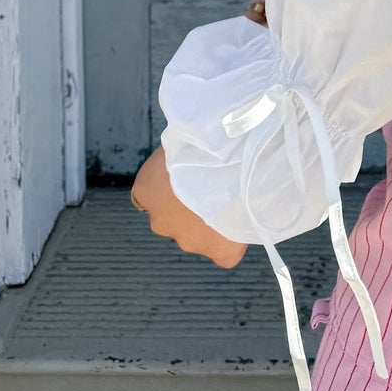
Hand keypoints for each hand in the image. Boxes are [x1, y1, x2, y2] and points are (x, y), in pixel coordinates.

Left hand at [131, 147, 246, 267]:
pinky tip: (244, 218)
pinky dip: (234, 240)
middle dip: (191, 207)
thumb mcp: (179, 137)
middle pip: (175, 218)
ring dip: (212, 221)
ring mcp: (190, 241)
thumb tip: (188, 152)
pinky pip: (226, 251)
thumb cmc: (200, 141)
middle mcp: (161, 221)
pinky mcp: (220, 252)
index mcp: (147, 189)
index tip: (190, 173)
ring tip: (235, 194)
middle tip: (214, 183)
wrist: (228, 163)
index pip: (152, 194)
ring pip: (200, 235)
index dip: (172, 186)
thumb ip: (177, 155)